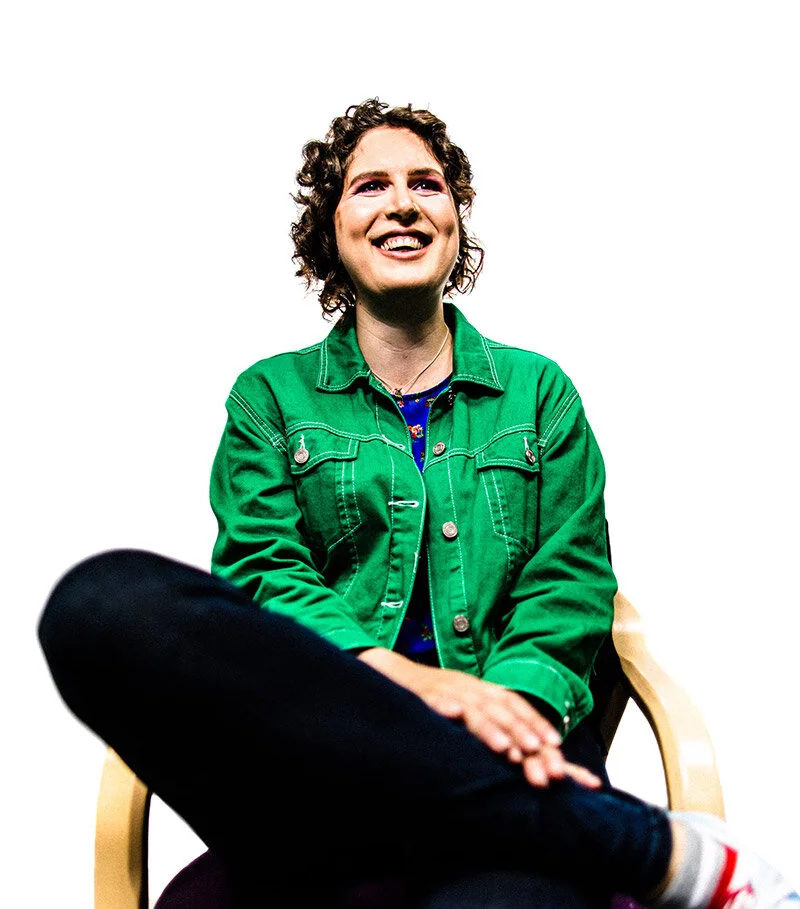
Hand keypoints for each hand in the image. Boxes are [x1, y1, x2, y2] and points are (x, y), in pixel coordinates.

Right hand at [357, 649, 600, 788]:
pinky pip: (434, 701)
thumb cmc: (436, 695)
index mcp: (481, 689)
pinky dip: (444, 707)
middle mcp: (468, 687)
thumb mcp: (466, 702)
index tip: (555, 743)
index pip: (514, 703)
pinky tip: (453, 715)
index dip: (535, 721)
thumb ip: (491, 719)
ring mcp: (446, 690)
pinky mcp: (421, 694)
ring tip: (505, 747)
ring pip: (471, 708)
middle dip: (519, 729)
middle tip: (536, 750)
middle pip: (499, 708)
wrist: (393, 673)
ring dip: (489, 727)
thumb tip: (525, 747)